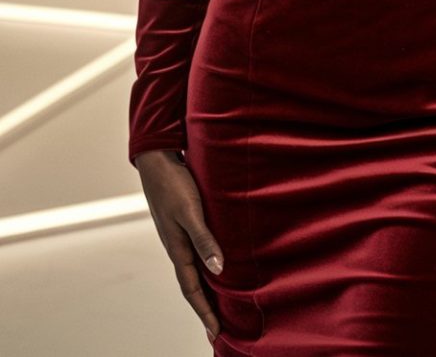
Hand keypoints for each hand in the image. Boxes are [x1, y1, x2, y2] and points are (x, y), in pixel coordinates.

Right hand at [135, 149, 224, 345]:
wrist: (157, 159)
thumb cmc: (173, 183)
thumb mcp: (190, 211)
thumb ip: (204, 239)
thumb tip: (219, 270)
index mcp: (177, 249)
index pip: (192, 289)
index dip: (205, 312)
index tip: (217, 333)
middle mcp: (178, 246)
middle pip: (192, 285)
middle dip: (205, 308)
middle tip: (218, 330)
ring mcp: (179, 235)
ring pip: (194, 269)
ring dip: (206, 289)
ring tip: (220, 304)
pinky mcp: (183, 222)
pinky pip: (196, 253)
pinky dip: (206, 266)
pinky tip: (216, 264)